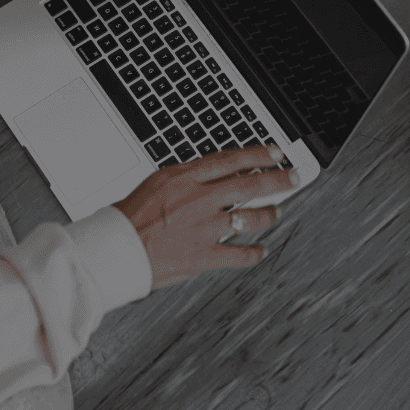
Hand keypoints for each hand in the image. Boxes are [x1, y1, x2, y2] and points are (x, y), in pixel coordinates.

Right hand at [113, 145, 292, 288]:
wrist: (115, 247)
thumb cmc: (130, 214)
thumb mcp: (159, 181)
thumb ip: (188, 176)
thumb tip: (213, 170)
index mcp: (187, 178)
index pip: (232, 160)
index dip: (259, 156)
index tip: (276, 154)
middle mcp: (200, 200)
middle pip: (250, 185)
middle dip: (278, 181)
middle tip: (294, 178)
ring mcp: (205, 229)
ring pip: (250, 218)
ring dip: (269, 215)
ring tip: (277, 213)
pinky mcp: (204, 256)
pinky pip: (238, 256)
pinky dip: (254, 254)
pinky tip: (262, 251)